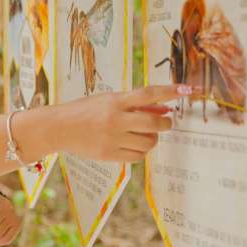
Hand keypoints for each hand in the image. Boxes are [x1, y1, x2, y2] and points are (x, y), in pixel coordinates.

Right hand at [15, 84, 189, 162]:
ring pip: (149, 142)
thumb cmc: (86, 110)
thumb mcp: (108, 100)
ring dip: (153, 138)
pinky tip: (133, 144)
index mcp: (115, 101)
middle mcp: (116, 119)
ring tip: (144, 134)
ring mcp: (113, 139)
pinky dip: (141, 151)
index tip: (187, 90)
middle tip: (165, 122)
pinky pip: (138, 156)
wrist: (59, 128)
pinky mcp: (110, 155)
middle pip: (155, 123)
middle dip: (165, 123)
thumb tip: (164, 108)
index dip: (170, 91)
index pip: (149, 94)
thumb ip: (134, 104)